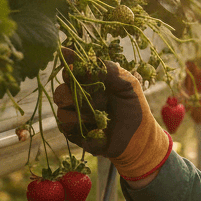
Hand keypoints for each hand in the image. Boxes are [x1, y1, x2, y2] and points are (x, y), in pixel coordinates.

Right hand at [53, 51, 171, 180]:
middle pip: (60, 90)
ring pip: (62, 108)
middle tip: (98, 98)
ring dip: (83, 112)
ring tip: (100, 116)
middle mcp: (78, 97)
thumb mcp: (128, 84)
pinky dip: (80, 126)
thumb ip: (110, 70)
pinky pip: (65, 126)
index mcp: (88, 82)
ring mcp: (74, 115)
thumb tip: (87, 62)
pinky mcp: (73, 133)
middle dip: (76, 93)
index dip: (69, 67)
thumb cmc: (134, 108)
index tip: (75, 68)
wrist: (139, 137)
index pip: (70, 70)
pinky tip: (97, 128)